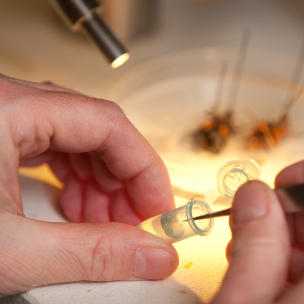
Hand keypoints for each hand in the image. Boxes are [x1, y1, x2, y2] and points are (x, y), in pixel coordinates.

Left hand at [0, 75, 177, 295]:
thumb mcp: (9, 252)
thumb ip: (90, 254)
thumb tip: (153, 255)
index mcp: (5, 108)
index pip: (107, 123)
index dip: (144, 168)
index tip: (157, 207)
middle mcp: (3, 101)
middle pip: (94, 128)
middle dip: (123, 179)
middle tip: (135, 221)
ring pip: (74, 135)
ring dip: (100, 179)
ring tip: (106, 222)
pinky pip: (50, 143)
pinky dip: (73, 176)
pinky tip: (77, 207)